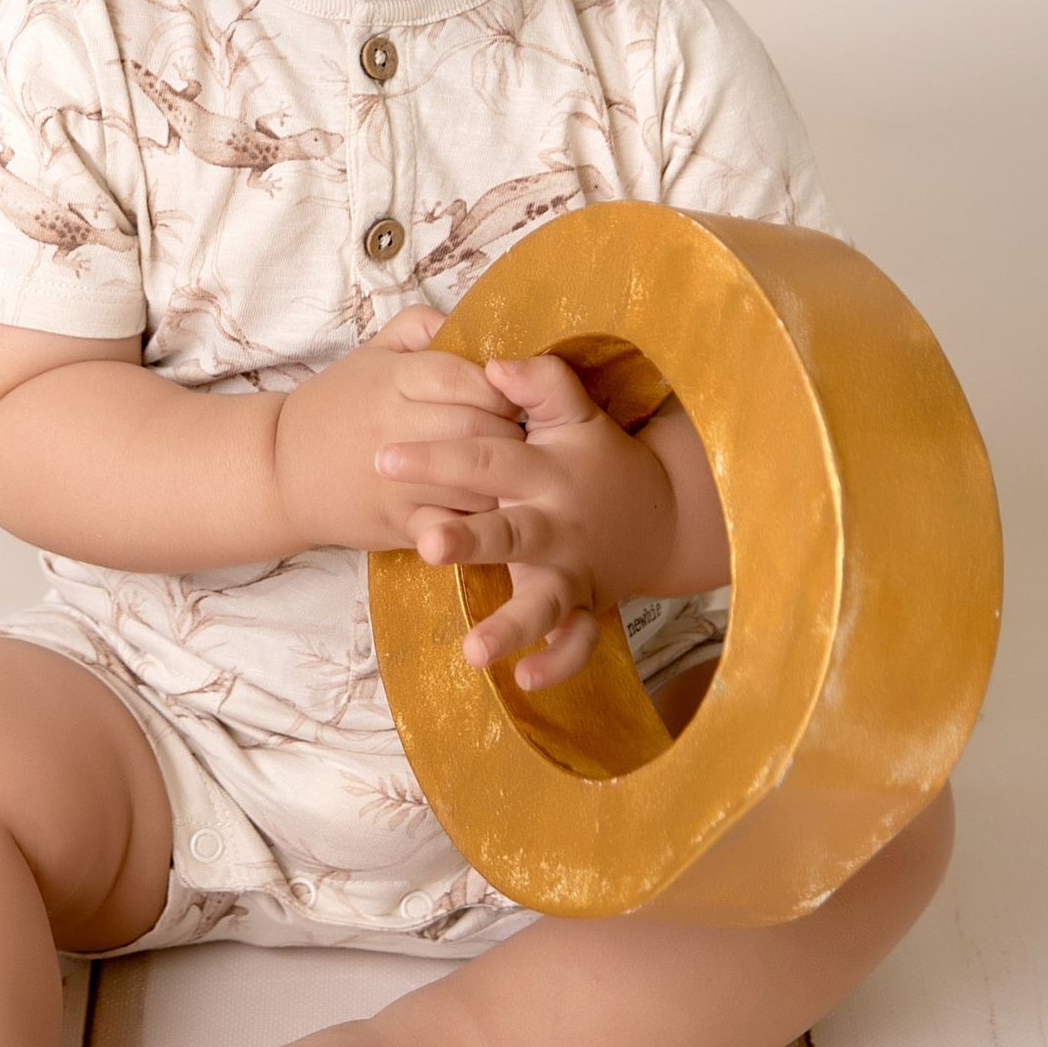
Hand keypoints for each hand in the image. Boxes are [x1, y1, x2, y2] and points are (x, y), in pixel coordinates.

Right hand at [269, 306, 531, 557]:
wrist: (279, 470)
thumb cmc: (335, 407)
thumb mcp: (370, 353)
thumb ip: (421, 327)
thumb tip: (472, 325)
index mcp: (391, 380)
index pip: (463, 377)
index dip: (500, 385)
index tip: (513, 393)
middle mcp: (394, 427)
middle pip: (476, 427)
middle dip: (512, 430)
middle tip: (526, 432)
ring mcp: (397, 479)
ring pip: (475, 479)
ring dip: (506, 477)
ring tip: (517, 470)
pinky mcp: (399, 523)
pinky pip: (456, 525)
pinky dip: (480, 520)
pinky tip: (491, 510)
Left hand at [385, 353, 697, 694]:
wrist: (663, 512)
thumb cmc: (598, 458)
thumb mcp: (577, 414)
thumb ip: (542, 384)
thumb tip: (496, 365)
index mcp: (545, 471)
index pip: (486, 458)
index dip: (437, 457)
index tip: (384, 458)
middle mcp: (557, 523)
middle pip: (510, 531)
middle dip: (469, 538)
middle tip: (428, 542)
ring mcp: (574, 570)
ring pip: (543, 601)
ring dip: (510, 624)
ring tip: (473, 651)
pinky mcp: (588, 605)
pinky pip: (578, 641)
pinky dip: (558, 662)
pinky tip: (525, 681)